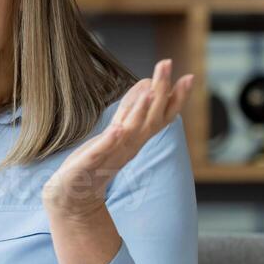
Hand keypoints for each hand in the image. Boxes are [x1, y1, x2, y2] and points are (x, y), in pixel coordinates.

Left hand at [42, 58, 195, 219]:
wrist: (73, 199)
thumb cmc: (95, 164)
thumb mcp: (117, 134)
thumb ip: (130, 112)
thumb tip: (147, 87)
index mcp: (134, 140)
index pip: (160, 116)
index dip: (175, 98)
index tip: (190, 77)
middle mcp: (127, 147)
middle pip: (149, 118)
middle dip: (160, 92)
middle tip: (167, 64)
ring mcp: (109, 157)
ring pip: (129, 132)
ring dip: (140, 112)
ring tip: (151, 92)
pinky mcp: (88, 166)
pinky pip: (102, 151)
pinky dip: (111, 140)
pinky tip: (118, 129)